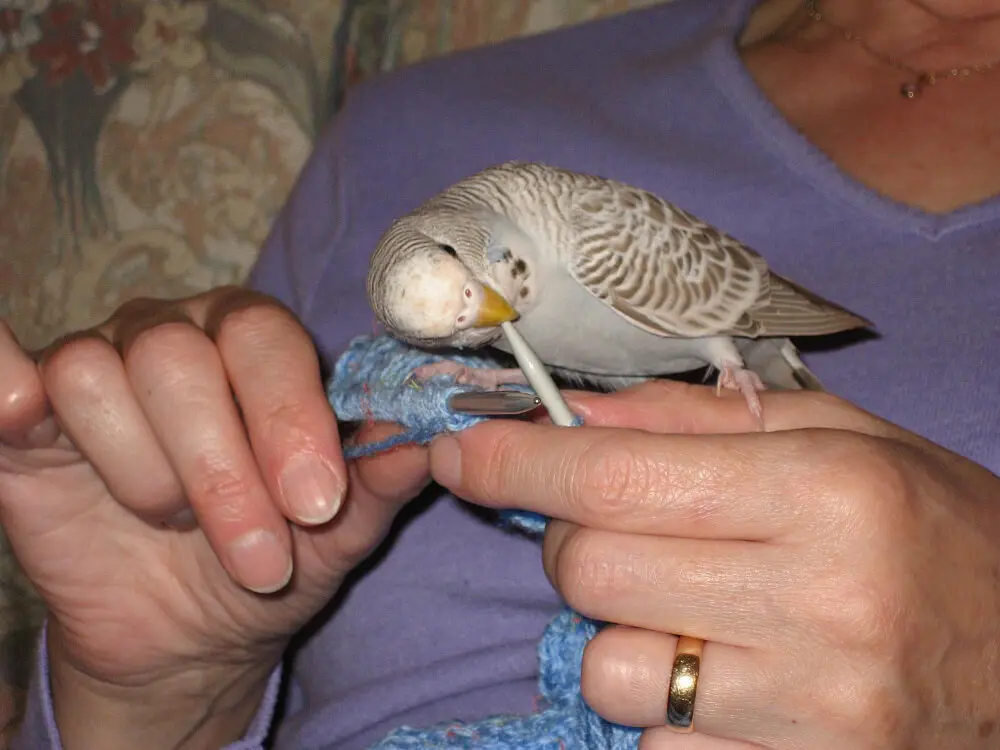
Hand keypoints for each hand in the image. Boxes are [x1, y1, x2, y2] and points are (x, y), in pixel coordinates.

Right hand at [0, 287, 430, 748]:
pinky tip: (25, 421)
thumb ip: (383, 473)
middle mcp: (172, 336)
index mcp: (254, 342)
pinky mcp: (25, 424)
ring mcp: (94, 371)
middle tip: (258, 557)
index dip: (287, 418)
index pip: (264, 339)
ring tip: (174, 523)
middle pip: (177, 359)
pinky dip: (7, 384)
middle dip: (222, 472)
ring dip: (148, 475)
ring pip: (98, 376)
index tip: (313, 504)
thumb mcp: (341, 528)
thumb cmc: (276, 559)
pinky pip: (5, 373)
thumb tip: (437, 431)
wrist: (195, 631)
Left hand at [428, 381, 999, 749]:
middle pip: (591, 568)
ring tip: (682, 608)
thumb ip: (698, 418)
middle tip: (611, 526)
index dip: (518, 460)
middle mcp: (818, 603)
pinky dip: (660, 707)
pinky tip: (721, 676)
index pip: (618, 476)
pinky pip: (654, 746)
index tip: (462, 448)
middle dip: (568, 539)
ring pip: (607, 667)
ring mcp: (808, 711)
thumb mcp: (839, 439)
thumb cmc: (936, 528)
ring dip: (614, 629)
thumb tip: (571, 413)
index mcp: (826, 492)